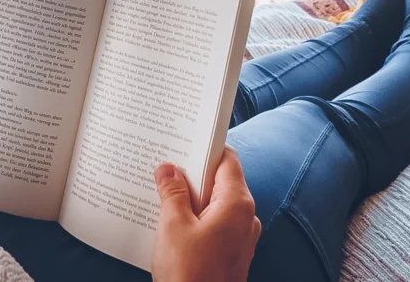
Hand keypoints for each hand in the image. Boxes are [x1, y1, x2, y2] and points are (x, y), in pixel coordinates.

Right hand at [151, 148, 259, 281]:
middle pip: (221, 181)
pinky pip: (215, 225)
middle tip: (165, 169)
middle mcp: (246, 218)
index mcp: (237, 203)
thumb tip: (169, 170)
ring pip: (216, 204)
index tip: (183, 142)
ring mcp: (241, 238)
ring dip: (192, 200)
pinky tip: (173, 223)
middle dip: (193, 175)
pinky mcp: (231, 254)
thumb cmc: (189, 275)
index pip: (227, 159)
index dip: (205, 149)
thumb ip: (172, 192)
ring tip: (163, 196)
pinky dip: (197, 219)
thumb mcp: (173, 225)